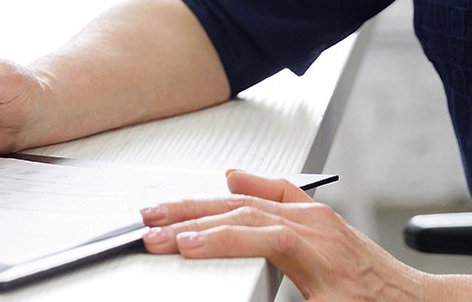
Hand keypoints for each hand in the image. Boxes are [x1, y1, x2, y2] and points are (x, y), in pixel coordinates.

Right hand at [141, 169, 434, 300]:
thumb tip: (243, 295)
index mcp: (320, 255)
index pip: (258, 237)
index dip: (217, 240)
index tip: (180, 246)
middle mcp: (318, 228)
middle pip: (244, 212)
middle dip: (192, 219)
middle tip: (149, 227)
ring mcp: (319, 219)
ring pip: (253, 201)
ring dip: (205, 205)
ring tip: (166, 209)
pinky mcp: (321, 218)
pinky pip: (281, 193)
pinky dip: (251, 185)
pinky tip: (229, 181)